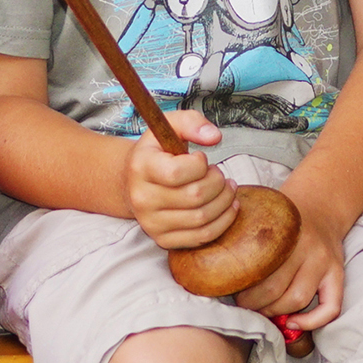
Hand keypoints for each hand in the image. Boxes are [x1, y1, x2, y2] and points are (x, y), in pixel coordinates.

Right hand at [126, 110, 236, 250]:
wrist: (135, 181)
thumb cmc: (158, 152)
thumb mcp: (170, 127)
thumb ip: (192, 123)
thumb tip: (214, 137)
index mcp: (141, 167)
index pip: (177, 172)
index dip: (199, 164)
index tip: (201, 158)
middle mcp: (141, 198)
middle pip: (194, 196)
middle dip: (217, 182)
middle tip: (219, 174)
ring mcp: (151, 222)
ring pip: (201, 218)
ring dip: (225, 201)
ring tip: (227, 188)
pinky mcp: (162, 239)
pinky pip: (201, 237)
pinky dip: (223, 222)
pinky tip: (228, 206)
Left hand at [233, 196, 345, 334]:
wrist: (320, 206)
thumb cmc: (284, 217)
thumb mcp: (262, 215)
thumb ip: (241, 232)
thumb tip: (204, 256)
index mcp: (285, 233)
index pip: (258, 268)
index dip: (240, 287)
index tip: (228, 290)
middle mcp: (308, 248)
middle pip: (276, 288)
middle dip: (254, 304)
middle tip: (243, 304)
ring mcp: (325, 263)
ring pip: (298, 299)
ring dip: (275, 312)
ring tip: (262, 310)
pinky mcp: (337, 275)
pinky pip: (331, 308)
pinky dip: (311, 322)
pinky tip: (292, 323)